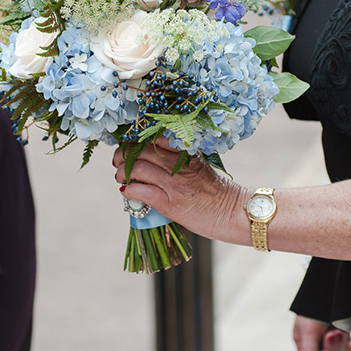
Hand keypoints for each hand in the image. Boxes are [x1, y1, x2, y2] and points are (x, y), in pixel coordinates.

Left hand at [112, 137, 244, 240]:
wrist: (232, 212)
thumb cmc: (215, 192)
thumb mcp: (198, 166)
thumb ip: (178, 160)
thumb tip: (151, 160)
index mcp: (184, 152)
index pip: (152, 138)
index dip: (133, 142)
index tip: (127, 148)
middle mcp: (177, 165)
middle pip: (139, 152)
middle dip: (121, 156)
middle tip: (117, 163)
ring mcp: (173, 183)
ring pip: (137, 169)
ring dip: (122, 174)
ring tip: (120, 179)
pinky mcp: (171, 203)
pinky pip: (142, 191)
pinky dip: (130, 191)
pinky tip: (127, 193)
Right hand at [293, 315, 350, 350]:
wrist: (331, 292)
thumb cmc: (313, 310)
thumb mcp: (307, 332)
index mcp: (304, 345)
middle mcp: (318, 345)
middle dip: (332, 346)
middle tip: (332, 333)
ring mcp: (332, 341)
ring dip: (341, 342)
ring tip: (338, 328)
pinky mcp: (345, 338)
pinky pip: (350, 350)